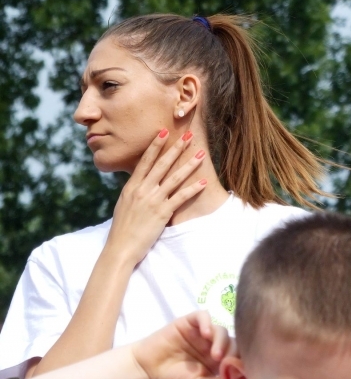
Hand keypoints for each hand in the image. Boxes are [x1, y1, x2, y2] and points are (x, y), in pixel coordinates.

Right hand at [106, 129, 206, 263]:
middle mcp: (142, 190)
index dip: (155, 145)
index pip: (145, 161)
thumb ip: (134, 191)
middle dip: (176, 148)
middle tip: (188, 135)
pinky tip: (203, 183)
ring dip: (189, 165)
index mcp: (132, 186)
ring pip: (175, 178)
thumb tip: (140, 181)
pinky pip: (181, 198)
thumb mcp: (124, 204)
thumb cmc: (122, 228)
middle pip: (162, 164)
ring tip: (201, 154)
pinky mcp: (162, 213)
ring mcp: (153, 201)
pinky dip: (192, 190)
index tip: (163, 131)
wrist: (120, 247)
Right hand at [131, 311, 234, 378]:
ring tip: (214, 354)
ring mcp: (201, 333)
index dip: (240, 360)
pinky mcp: (189, 323)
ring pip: (220, 329)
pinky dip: (207, 322)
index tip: (238, 369)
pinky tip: (206, 334)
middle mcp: (212, 345)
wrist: (146, 371)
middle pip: (232, 341)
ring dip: (221, 340)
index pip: (236, 355)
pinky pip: (203, 316)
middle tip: (222, 361)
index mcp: (217, 361)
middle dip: (232, 351)